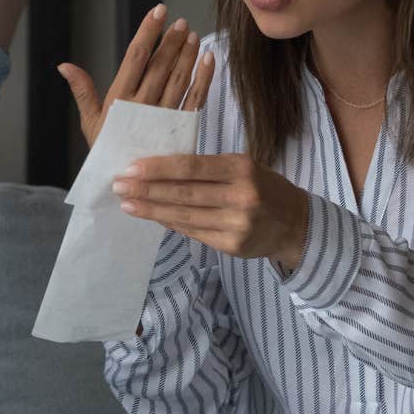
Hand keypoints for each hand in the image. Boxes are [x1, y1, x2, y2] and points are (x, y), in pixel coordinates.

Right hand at [59, 4, 213, 148]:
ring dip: (187, 55)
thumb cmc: (106, 151)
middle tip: (180, 21)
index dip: (147, 32)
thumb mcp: (90, 122)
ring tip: (192, 35)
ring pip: (179, 79)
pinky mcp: (181, 129)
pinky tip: (208, 59)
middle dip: (171, 41)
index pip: (135, 57)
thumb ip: (82, 90)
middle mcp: (143, 106)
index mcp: (119, 100)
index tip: (157, 12)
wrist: (127, 186)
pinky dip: (204, 78)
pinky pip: (196, 100)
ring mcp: (164, 117)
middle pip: (160, 65)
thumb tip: (64, 65)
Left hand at [113, 155, 311, 273]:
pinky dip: (170, 224)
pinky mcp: (232, 247)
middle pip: (183, 194)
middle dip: (146, 190)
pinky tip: (153, 217)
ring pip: (184, 217)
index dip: (158, 169)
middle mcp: (241, 196)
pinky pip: (193, 233)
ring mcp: (236, 224)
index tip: (130, 168)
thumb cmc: (262, 187)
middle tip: (118, 186)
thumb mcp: (242, 167)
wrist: (295, 223)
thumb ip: (206, 170)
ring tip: (127, 204)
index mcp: (241, 168)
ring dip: (151, 210)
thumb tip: (158, 172)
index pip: (191, 167)